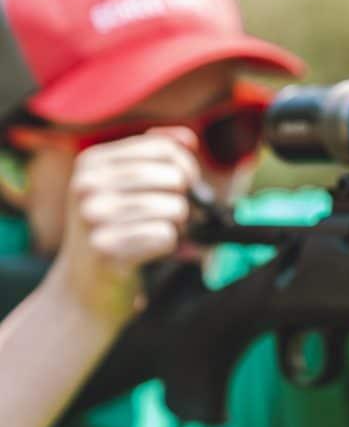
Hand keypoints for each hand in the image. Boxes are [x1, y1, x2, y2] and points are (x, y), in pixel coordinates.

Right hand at [47, 128, 200, 331]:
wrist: (83, 288)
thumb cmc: (113, 232)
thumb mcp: (125, 187)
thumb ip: (156, 157)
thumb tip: (187, 138)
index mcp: (92, 161)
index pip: (165, 149)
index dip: (187, 170)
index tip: (181, 188)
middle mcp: (87, 184)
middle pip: (175, 177)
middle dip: (182, 201)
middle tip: (164, 219)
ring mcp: (93, 216)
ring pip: (175, 208)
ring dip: (175, 227)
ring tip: (149, 235)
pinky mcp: (105, 247)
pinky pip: (167, 236)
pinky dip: (166, 247)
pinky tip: (144, 253)